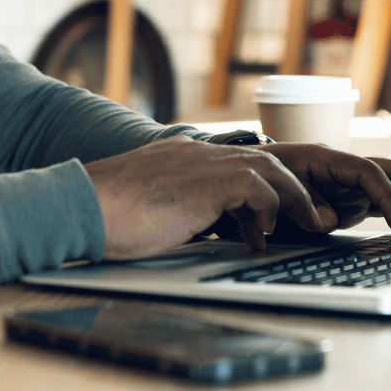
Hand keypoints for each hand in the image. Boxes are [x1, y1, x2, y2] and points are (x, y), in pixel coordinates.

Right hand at [82, 135, 336, 259]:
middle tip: (307, 216)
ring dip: (291, 198)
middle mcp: (195, 154)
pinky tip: (261, 236)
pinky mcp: (205, 182)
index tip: (270, 215)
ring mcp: (201, 163)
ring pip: (268, 167)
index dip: (260, 186)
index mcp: (181, 157)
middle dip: (290, 187)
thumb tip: (187, 227)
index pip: (234, 162)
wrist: (83, 203)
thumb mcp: (146, 207)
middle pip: (262, 157)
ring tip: (304, 225)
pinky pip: (257, 187)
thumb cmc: (105, 214)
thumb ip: (172, 207)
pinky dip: (269, 210)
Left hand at [255, 144, 390, 238]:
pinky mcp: (353, 199)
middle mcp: (344, 167)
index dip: (388, 198)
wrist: (247, 178)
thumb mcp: (275, 194)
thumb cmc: (259, 183)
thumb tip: (328, 219)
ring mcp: (351, 183)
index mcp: (326, 159)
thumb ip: (304, 206)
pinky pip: (389, 201)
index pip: (369, 172)